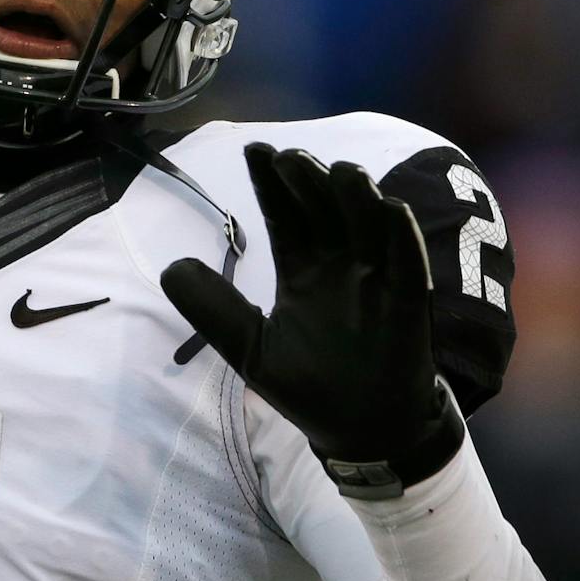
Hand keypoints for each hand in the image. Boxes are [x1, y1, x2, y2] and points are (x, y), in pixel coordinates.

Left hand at [160, 144, 460, 488]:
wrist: (359, 430)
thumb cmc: (310, 385)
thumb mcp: (250, 347)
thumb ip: (214, 309)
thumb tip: (170, 266)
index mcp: (301, 269)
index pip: (285, 216)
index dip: (271, 185)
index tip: (255, 150)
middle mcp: (338, 265)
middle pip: (323, 210)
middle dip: (308, 182)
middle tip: (290, 156)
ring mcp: (375, 280)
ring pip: (367, 225)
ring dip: (356, 197)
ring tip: (341, 170)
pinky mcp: (408, 304)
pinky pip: (408, 264)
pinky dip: (401, 237)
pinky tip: (390, 209)